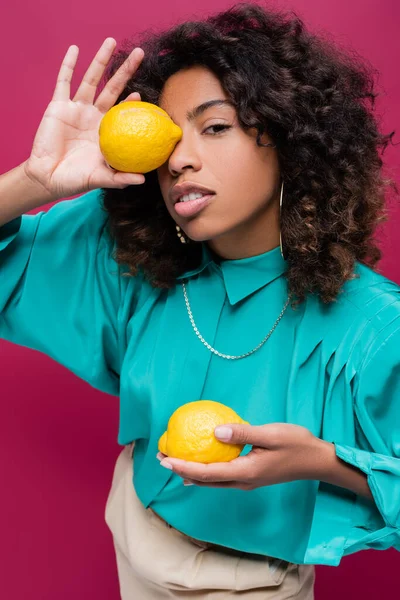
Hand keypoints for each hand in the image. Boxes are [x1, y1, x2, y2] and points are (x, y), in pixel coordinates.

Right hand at [24, 38, 145, 200]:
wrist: (48, 177)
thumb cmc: (76, 179)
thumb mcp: (101, 178)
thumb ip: (121, 178)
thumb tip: (143, 180)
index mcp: (106, 131)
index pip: (122, 110)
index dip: (131, 100)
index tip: (141, 94)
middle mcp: (93, 116)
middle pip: (111, 87)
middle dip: (125, 70)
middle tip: (140, 54)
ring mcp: (76, 108)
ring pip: (90, 79)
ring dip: (101, 60)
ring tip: (111, 42)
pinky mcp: (58, 105)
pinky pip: (63, 81)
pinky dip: (68, 65)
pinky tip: (76, 49)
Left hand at [157, 423, 324, 489]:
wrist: (317, 461)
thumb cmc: (296, 444)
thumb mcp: (270, 434)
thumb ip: (242, 433)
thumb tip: (215, 431)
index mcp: (245, 472)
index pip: (207, 472)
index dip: (183, 466)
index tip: (165, 459)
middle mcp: (242, 481)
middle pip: (205, 480)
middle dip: (181, 470)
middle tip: (162, 458)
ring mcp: (247, 481)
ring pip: (212, 481)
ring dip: (191, 471)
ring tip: (174, 460)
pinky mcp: (251, 476)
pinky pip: (221, 476)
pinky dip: (205, 470)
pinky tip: (201, 459)